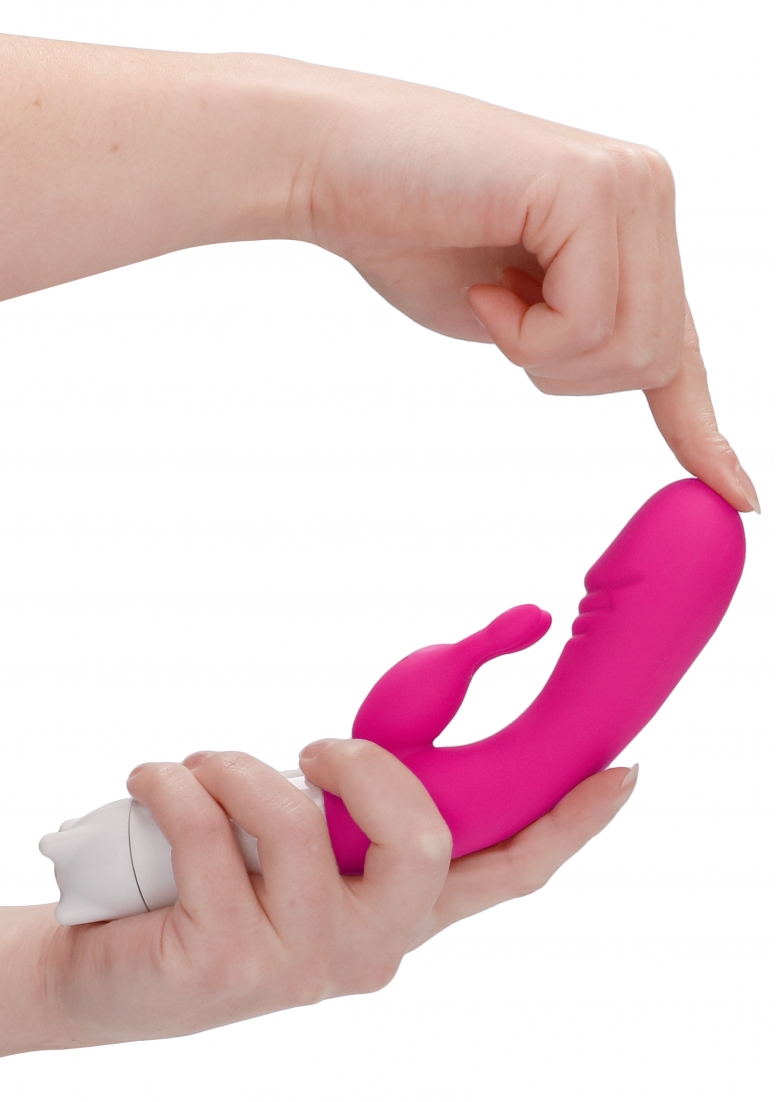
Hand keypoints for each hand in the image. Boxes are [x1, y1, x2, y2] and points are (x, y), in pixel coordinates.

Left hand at [3, 744, 636, 1053]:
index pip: (508, 873)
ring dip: (232, 763)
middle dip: (363, 762)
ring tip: (197, 769)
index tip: (622, 771)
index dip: (571, 823)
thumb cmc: (216, 880)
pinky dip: (168, 779)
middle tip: (314, 749)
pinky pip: (202, 827)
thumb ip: (351, 806)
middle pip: (422, 842)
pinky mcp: (220, 964)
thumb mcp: (303, 841)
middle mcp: (367, 948)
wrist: (111, 963)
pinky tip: (152, 784)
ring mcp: (297, 965)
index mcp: (399, 912)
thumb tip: (375, 742)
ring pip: (293, 817)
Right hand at [296, 69, 758, 512]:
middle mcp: (648, 194)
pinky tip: (486, 288)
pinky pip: (589, 323)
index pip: (680, 343)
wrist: (330, 169)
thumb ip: (578, 336)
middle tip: (503, 321)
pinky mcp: (593, 187)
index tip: (737, 494)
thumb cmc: (409, 236)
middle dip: (571, 375)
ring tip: (491, 296)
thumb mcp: (515, 312)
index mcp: (634, 223)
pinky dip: (526, 333)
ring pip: (633, 350)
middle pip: (659, 358)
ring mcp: (629, 184)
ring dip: (544, 356)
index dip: (701, 427)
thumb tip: (625, 370)